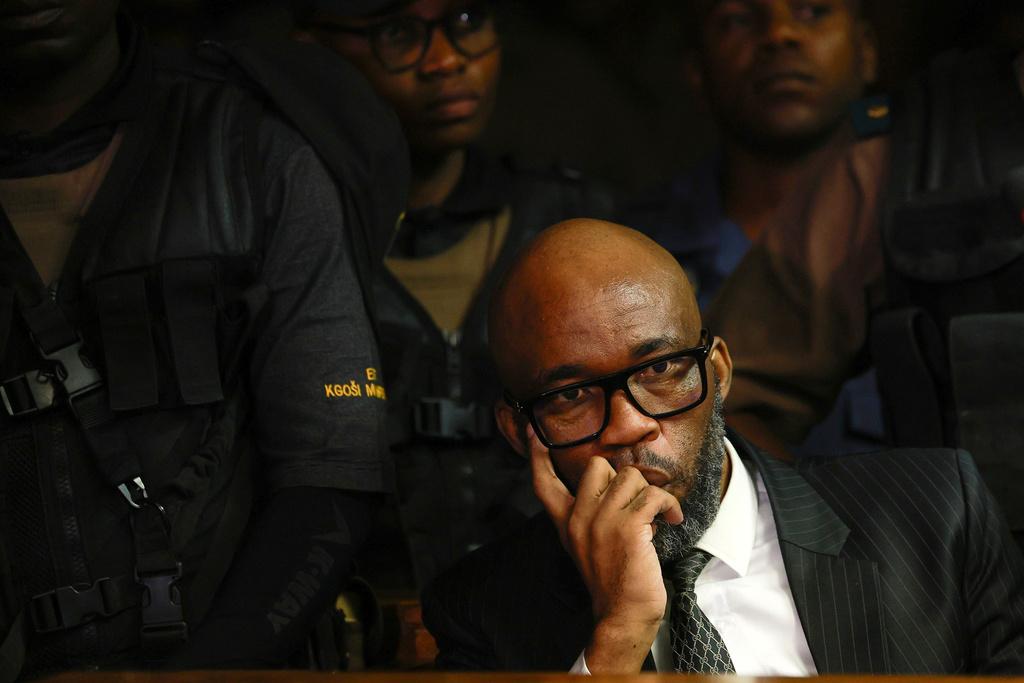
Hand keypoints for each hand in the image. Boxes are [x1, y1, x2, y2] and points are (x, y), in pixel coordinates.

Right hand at [528, 425, 682, 672]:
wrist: (622, 617)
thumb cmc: (613, 585)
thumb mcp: (588, 548)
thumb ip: (591, 519)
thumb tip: (618, 490)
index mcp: (566, 523)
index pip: (544, 483)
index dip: (539, 456)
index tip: (534, 432)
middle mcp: (579, 518)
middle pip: (597, 466)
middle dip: (623, 477)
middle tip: (637, 501)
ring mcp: (602, 521)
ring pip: (630, 476)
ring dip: (651, 493)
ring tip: (658, 515)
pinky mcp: (628, 527)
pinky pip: (653, 496)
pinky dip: (669, 505)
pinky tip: (672, 519)